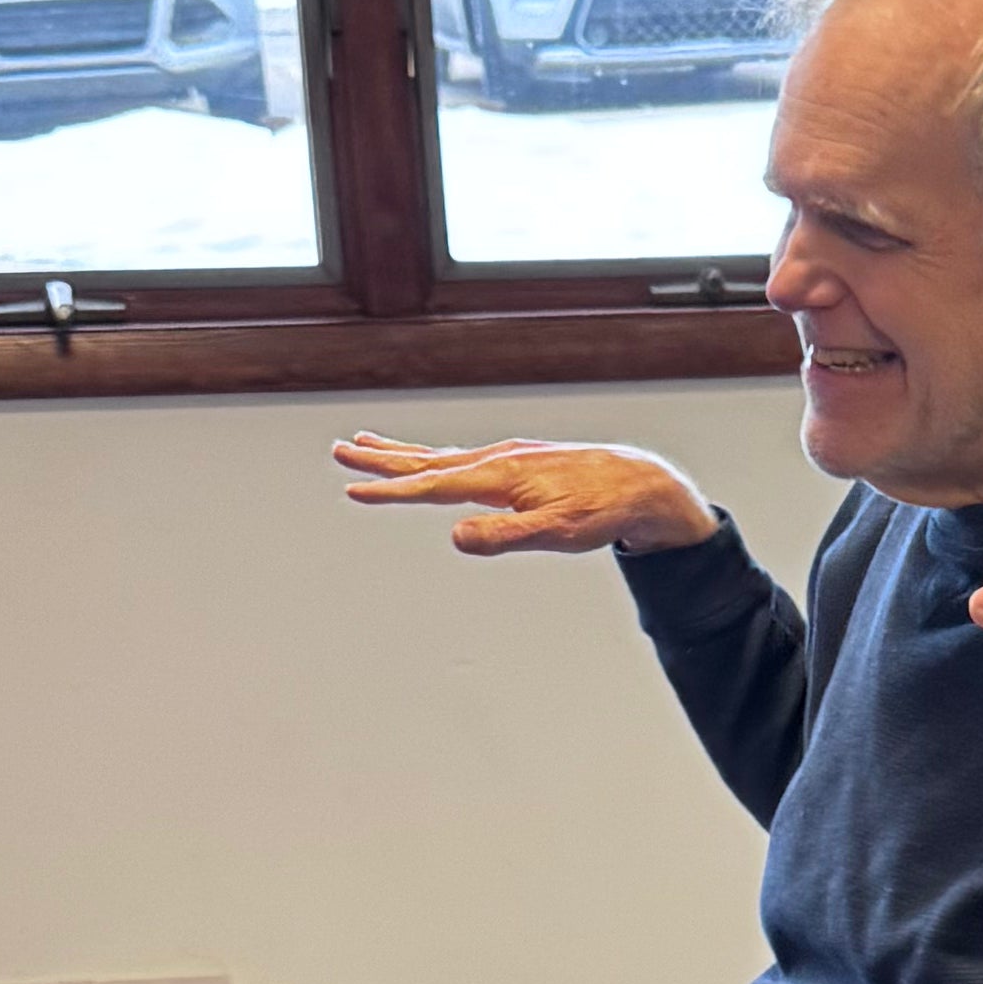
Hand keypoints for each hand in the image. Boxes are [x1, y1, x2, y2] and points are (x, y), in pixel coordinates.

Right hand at [334, 429, 715, 556]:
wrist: (640, 484)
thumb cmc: (602, 510)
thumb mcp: (555, 533)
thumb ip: (504, 536)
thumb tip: (457, 537)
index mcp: (500, 476)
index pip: (433, 485)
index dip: (392, 490)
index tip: (354, 490)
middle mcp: (498, 459)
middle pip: (428, 460)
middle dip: (383, 459)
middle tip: (341, 451)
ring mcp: (509, 457)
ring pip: (444, 456)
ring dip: (404, 454)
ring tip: (369, 446)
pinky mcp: (520, 462)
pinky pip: (465, 459)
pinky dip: (436, 458)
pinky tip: (433, 461)